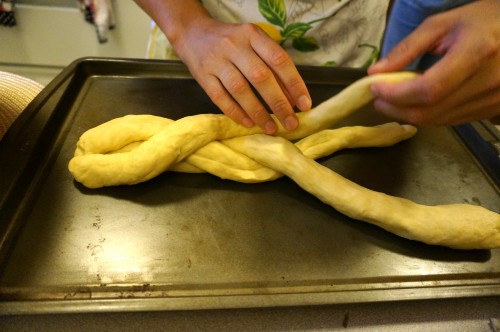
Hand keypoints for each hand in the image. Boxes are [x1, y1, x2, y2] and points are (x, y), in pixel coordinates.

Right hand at [173, 17, 311, 133]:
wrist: (193, 34)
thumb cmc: (232, 42)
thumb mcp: (254, 43)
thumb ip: (272, 66)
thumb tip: (292, 98)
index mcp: (253, 35)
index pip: (279, 60)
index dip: (294, 84)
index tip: (304, 105)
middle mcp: (235, 46)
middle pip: (261, 77)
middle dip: (279, 103)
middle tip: (291, 123)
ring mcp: (216, 61)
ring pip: (240, 90)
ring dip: (258, 112)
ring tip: (271, 128)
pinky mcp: (202, 76)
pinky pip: (220, 98)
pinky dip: (236, 112)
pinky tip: (248, 123)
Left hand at [368, 0, 499, 125]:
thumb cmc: (483, 20)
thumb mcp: (442, 24)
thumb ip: (407, 48)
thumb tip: (376, 72)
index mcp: (477, 52)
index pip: (428, 89)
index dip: (396, 94)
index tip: (375, 88)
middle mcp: (488, 82)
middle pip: (430, 111)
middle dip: (396, 108)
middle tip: (378, 98)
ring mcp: (494, 100)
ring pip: (439, 121)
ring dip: (409, 114)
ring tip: (394, 99)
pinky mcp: (493, 110)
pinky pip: (452, 121)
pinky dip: (429, 115)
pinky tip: (417, 102)